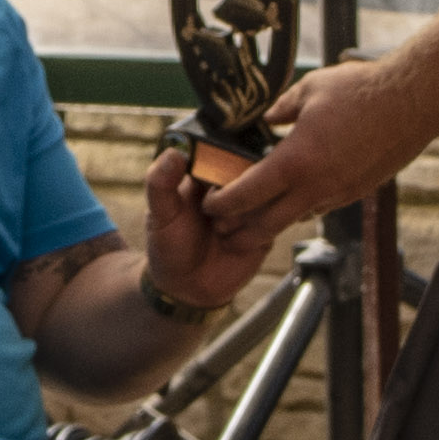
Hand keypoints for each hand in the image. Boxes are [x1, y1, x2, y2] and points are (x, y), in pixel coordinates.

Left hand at [136, 149, 264, 314]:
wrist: (188, 287)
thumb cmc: (170, 245)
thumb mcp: (160, 215)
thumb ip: (160, 183)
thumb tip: (175, 152)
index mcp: (205, 173)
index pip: (225, 152)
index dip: (224, 163)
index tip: (214, 182)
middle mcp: (233, 185)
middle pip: (252, 170)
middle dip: (238, 193)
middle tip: (214, 217)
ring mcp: (253, 205)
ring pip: (268, 194)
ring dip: (246, 214)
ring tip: (219, 233)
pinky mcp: (267, 226)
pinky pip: (278, 218)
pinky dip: (259, 229)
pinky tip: (235, 242)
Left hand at [202, 55, 438, 251]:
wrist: (415, 101)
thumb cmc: (361, 90)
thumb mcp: (308, 90)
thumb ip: (279, 109)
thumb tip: (263, 119)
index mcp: (297, 160)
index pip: (248, 194)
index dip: (223, 203)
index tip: (208, 203)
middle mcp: (317, 186)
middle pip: (268, 223)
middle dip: (240, 229)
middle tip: (221, 227)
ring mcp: (340, 193)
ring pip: (296, 219)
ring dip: (271, 222)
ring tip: (250, 218)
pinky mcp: (358, 192)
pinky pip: (320, 208)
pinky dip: (300, 208)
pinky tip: (292, 197)